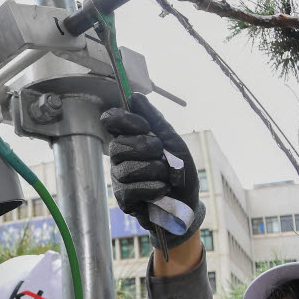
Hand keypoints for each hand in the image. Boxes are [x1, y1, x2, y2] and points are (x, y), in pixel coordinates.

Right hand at [101, 93, 204, 248]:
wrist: (187, 203)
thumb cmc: (179, 171)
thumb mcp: (172, 141)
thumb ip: (154, 119)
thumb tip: (134, 96)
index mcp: (129, 139)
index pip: (111, 121)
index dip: (125, 120)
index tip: (144, 126)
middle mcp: (119, 158)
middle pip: (118, 145)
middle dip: (146, 148)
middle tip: (160, 154)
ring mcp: (119, 179)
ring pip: (128, 168)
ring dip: (156, 171)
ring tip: (165, 176)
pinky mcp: (123, 199)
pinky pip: (132, 189)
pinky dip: (154, 188)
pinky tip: (161, 190)